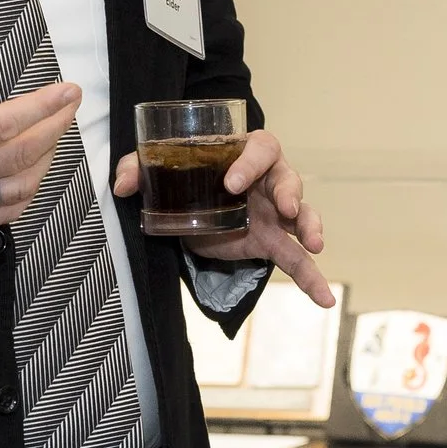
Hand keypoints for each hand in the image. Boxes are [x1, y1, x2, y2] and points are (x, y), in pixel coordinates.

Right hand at [0, 18, 80, 243]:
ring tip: (54, 132)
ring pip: (19, 188)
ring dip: (46, 160)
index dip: (41, 108)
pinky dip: (26, 194)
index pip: (2, 125)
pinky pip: (1, 215)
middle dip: (55, 127)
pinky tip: (32, 171)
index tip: (66, 91)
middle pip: (21, 155)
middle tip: (72, 104)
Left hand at [114, 128, 332, 306]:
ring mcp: (274, 212)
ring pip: (302, 214)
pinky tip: (325, 298)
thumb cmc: (184, 176)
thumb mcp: (158, 169)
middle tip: (287, 208)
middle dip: (291, 192)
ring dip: (310, 225)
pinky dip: (313, 279)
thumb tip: (121, 184)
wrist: (189, 206)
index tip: (230, 183)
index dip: (249, 163)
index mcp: (243, 153)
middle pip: (288, 178)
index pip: (259, 148)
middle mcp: (266, 179)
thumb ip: (138, 169)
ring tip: (313, 243)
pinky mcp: (270, 242)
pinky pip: (297, 259)